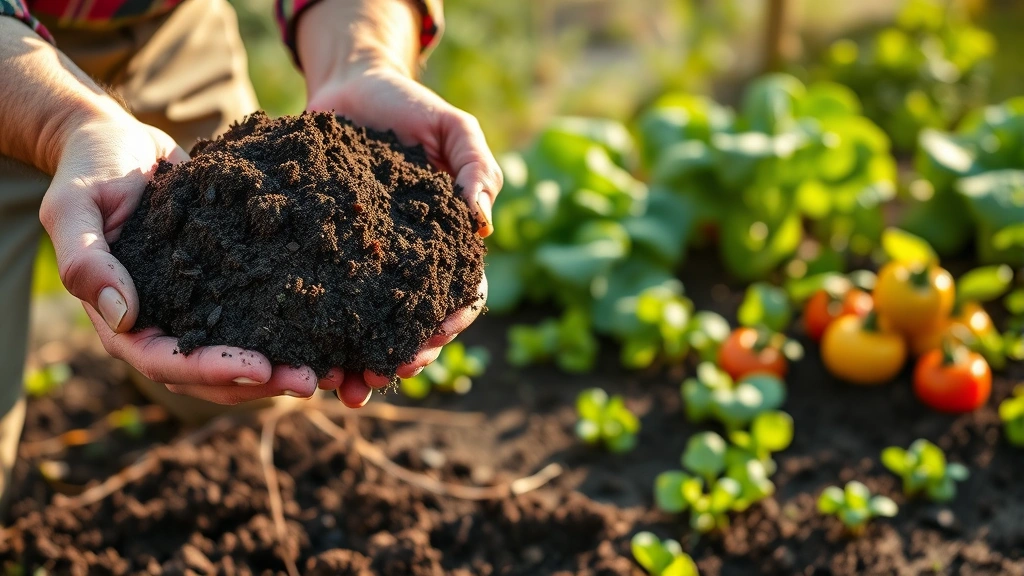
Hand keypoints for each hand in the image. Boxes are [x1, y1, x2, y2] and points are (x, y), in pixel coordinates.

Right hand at [41, 109, 320, 403]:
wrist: (118, 140)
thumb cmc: (89, 169)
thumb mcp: (74, 207)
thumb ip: (86, 261)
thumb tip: (122, 317)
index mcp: (120, 318)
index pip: (164, 361)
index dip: (211, 370)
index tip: (259, 367)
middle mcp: (161, 323)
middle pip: (209, 374)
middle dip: (259, 382)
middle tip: (309, 380)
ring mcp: (195, 307)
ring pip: (238, 355)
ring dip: (281, 367)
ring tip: (329, 369)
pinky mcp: (225, 285)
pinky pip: (256, 316)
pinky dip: (289, 329)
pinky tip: (329, 331)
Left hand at [305, 68, 500, 406]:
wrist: (348, 85)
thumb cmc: (409, 105)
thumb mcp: (453, 128)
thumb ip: (477, 168)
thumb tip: (484, 224)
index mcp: (445, 244)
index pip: (460, 296)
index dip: (451, 322)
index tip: (433, 337)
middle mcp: (405, 263)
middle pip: (410, 326)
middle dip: (399, 358)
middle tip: (378, 375)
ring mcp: (361, 263)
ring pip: (364, 327)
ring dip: (356, 362)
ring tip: (340, 387)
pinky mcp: (320, 254)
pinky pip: (318, 300)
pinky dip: (313, 332)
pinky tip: (298, 353)